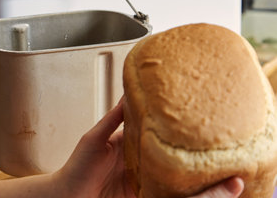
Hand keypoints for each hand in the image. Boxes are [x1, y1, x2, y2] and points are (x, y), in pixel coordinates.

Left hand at [51, 98, 244, 197]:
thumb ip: (112, 120)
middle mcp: (139, 160)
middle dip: (188, 149)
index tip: (190, 111)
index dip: (170, 123)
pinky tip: (198, 185)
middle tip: (215, 141)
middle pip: (167, 153)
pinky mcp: (144, 195)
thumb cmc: (77, 166)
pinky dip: (180, 190)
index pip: (154, 130)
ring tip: (217, 164)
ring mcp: (143, 179)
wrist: (67, 195)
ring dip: (190, 171)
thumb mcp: (95, 138)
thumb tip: (126, 96)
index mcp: (128, 143)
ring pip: (171, 174)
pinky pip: (166, 192)